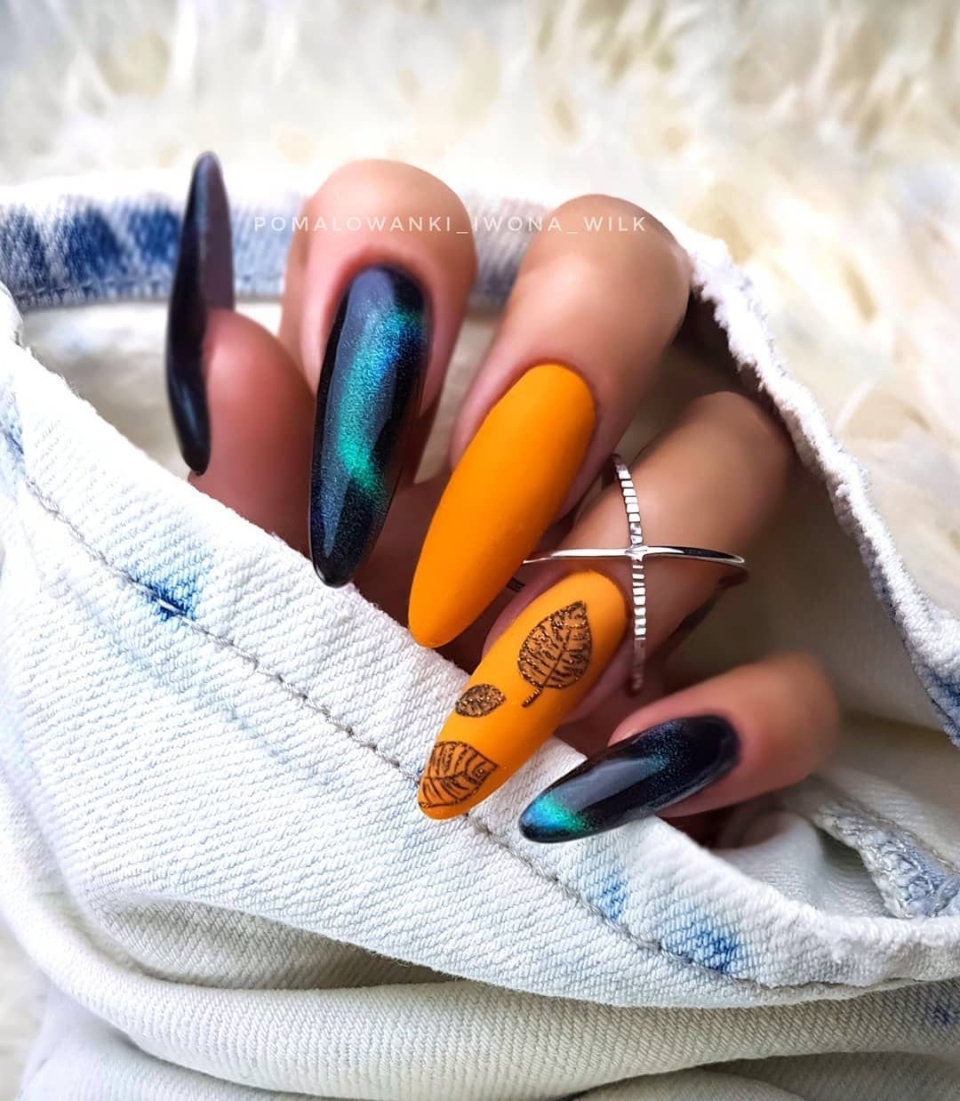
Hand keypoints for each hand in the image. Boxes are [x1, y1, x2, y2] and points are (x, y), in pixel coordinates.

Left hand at [167, 156, 837, 841]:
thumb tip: (225, 345)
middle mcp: (544, 442)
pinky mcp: (721, 696)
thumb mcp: (245, 600)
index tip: (354, 434)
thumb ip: (243, 483)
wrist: (352, 868)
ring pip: (738, 454)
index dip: (395, 274)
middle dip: (563, 365)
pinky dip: (731, 728)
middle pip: (624, 263)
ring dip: (620, 578)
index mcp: (403, 400)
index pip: (418, 216)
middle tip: (472, 523)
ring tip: (505, 701)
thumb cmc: (291, 704)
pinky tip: (614, 788)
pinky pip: (796, 679)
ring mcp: (653, 558)